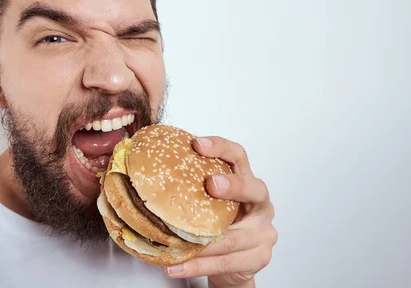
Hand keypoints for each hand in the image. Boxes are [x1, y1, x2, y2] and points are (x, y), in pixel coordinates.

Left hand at [164, 136, 276, 287]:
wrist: (235, 264)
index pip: (238, 156)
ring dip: (203, 242)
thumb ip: (193, 188)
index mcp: (247, 181)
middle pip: (252, 189)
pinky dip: (198, 265)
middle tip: (211, 185)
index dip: (220, 148)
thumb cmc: (220, 224)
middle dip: (232, 186)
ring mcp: (263, 232)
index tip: (197, 144)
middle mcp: (261, 204)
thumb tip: (146, 173)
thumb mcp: (210, 203)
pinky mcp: (258, 258)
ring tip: (176, 244)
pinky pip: (225, 262)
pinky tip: (176, 266)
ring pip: (234, 237)